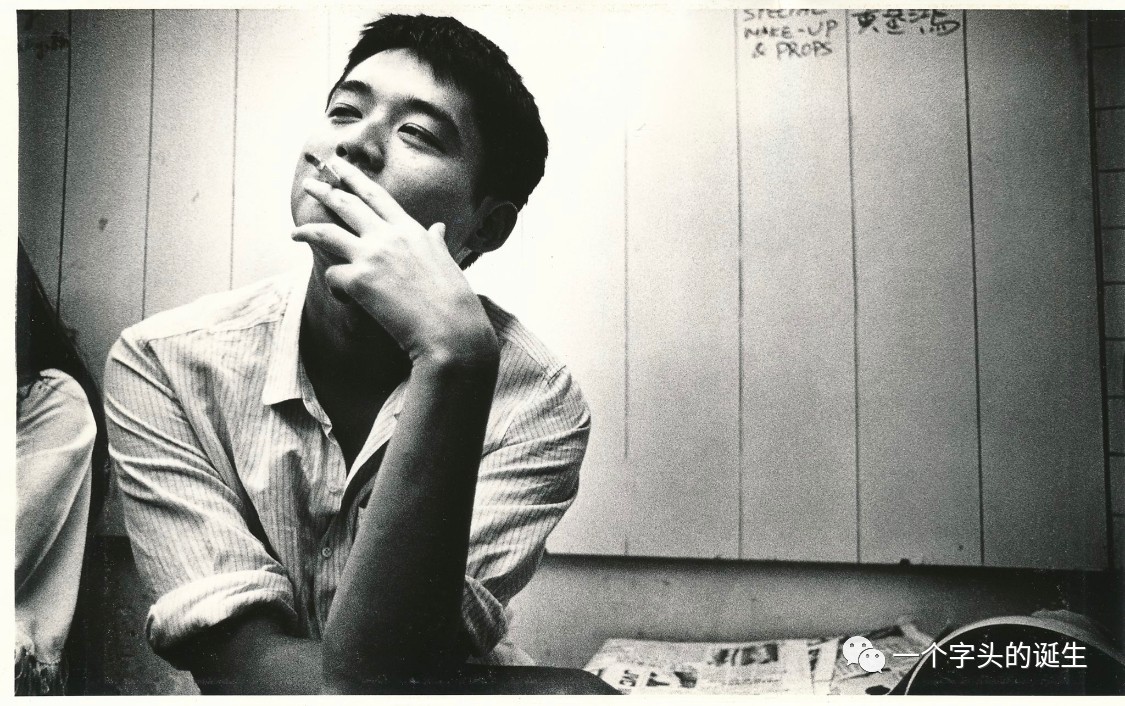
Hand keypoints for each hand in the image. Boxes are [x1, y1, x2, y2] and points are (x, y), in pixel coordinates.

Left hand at [292, 157, 497, 367]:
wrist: (452, 330)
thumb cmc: (454, 302)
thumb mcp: (447, 261)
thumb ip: (435, 242)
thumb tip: (438, 227)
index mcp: (410, 229)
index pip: (377, 195)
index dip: (355, 178)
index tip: (340, 167)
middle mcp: (389, 235)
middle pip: (347, 204)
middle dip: (325, 190)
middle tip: (309, 182)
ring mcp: (372, 255)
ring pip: (327, 233)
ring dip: (307, 230)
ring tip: (295, 233)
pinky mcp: (359, 280)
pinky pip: (333, 276)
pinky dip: (335, 287)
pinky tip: (344, 298)